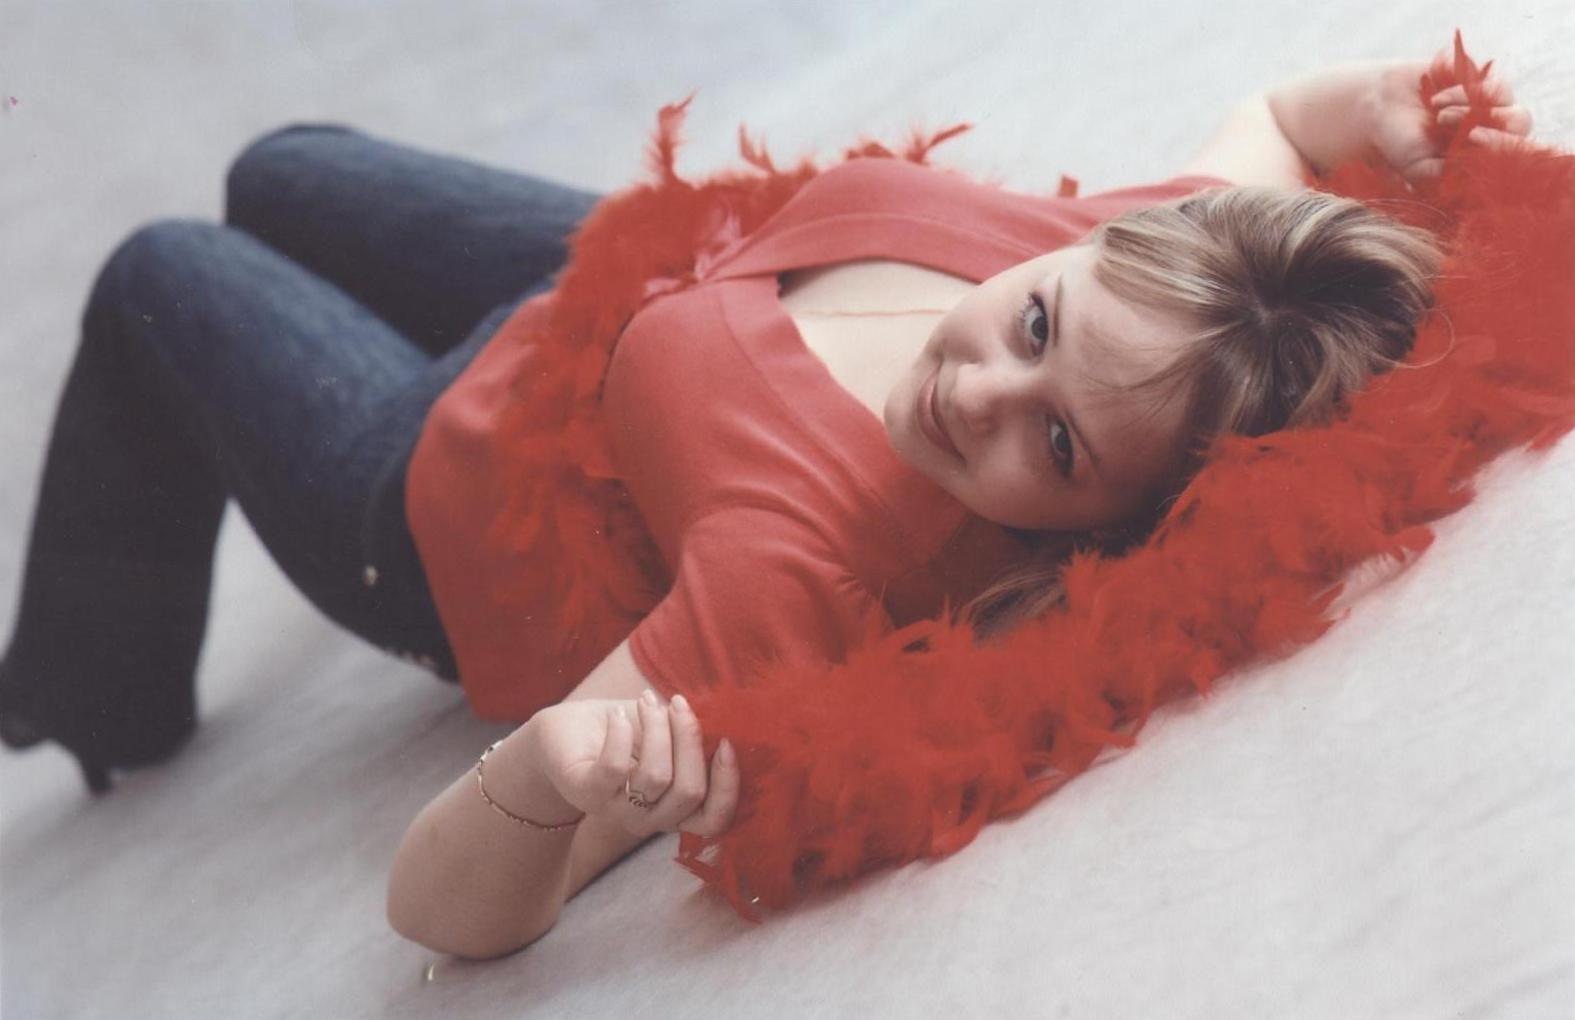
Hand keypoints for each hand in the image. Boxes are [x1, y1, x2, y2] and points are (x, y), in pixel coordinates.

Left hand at [525, 693, 739, 836]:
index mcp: (673, 808)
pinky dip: (622, 733)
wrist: (564, 732)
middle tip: (677, 702)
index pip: (713, 820)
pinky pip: (615, 768)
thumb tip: (725, 723)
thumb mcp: (665, 735)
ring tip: (645, 700)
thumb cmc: (623, 732)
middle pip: (689, 792)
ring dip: (657, 728)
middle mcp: (647, 819)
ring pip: (656, 777)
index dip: (727, 785)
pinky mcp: (584, 792)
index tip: (726, 742)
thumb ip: (693, 738)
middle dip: (690, 739)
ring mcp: (615, 810)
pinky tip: (619, 716)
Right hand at [1368, 49, 1534, 182]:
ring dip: (1471, 110)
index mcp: (1479, 154)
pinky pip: (1489, 82)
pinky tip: (1437, 100)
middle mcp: (1490, 127)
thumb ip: (1446, 174)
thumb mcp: (1418, 168)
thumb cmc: (1397, 142)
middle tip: (1468, 134)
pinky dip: (1463, 92)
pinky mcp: (1480, 78)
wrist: (1378, 105)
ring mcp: (1489, 102)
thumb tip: (1475, 174)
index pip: (1512, 154)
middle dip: (1494, 130)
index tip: (1474, 144)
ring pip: (1506, 102)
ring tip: (1439, 115)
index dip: (1504, 149)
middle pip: (1520, 124)